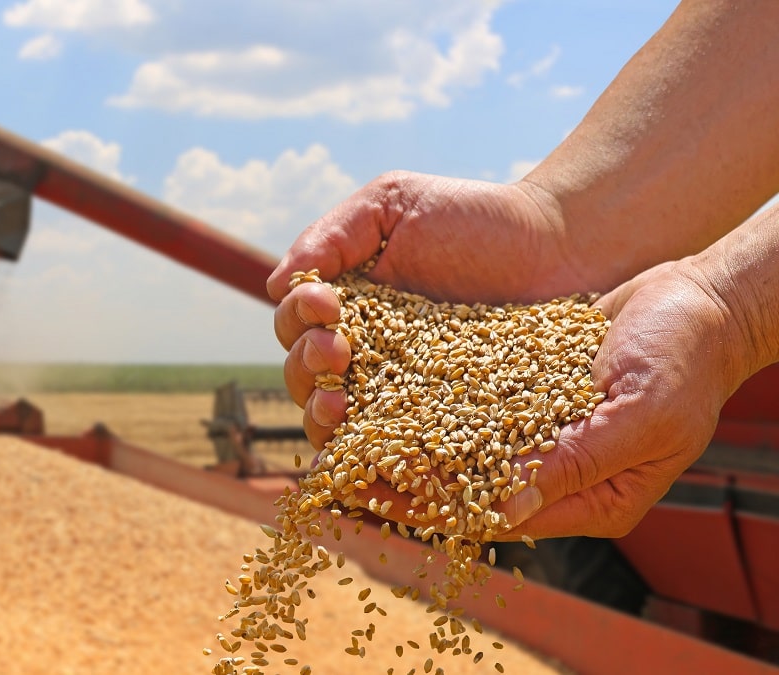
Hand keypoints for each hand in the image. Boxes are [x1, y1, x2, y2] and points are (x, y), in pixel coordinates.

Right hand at [268, 171, 597, 449]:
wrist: (562, 246)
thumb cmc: (476, 218)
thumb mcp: (394, 202)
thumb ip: (331, 234)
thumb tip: (278, 284)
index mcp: (346, 308)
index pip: (295, 326)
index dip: (299, 320)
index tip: (328, 303)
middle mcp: (363, 356)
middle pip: (304, 379)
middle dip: (307, 368)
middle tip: (337, 353)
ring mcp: (400, 397)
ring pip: (337, 424)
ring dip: (323, 417)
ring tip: (340, 406)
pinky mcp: (443, 427)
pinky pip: (399, 452)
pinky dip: (378, 456)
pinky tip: (380, 449)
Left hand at [341, 256, 748, 539]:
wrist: (698, 298)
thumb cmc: (685, 360)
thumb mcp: (638, 415)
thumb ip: (573, 462)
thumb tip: (502, 508)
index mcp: (587, 498)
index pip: (492, 514)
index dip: (431, 507)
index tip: (373, 494)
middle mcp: (552, 471)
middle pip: (462, 484)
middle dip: (402, 474)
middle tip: (339, 459)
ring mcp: (534, 428)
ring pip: (454, 442)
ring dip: (403, 432)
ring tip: (346, 416)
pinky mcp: (521, 387)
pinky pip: (464, 398)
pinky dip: (425, 392)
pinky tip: (381, 374)